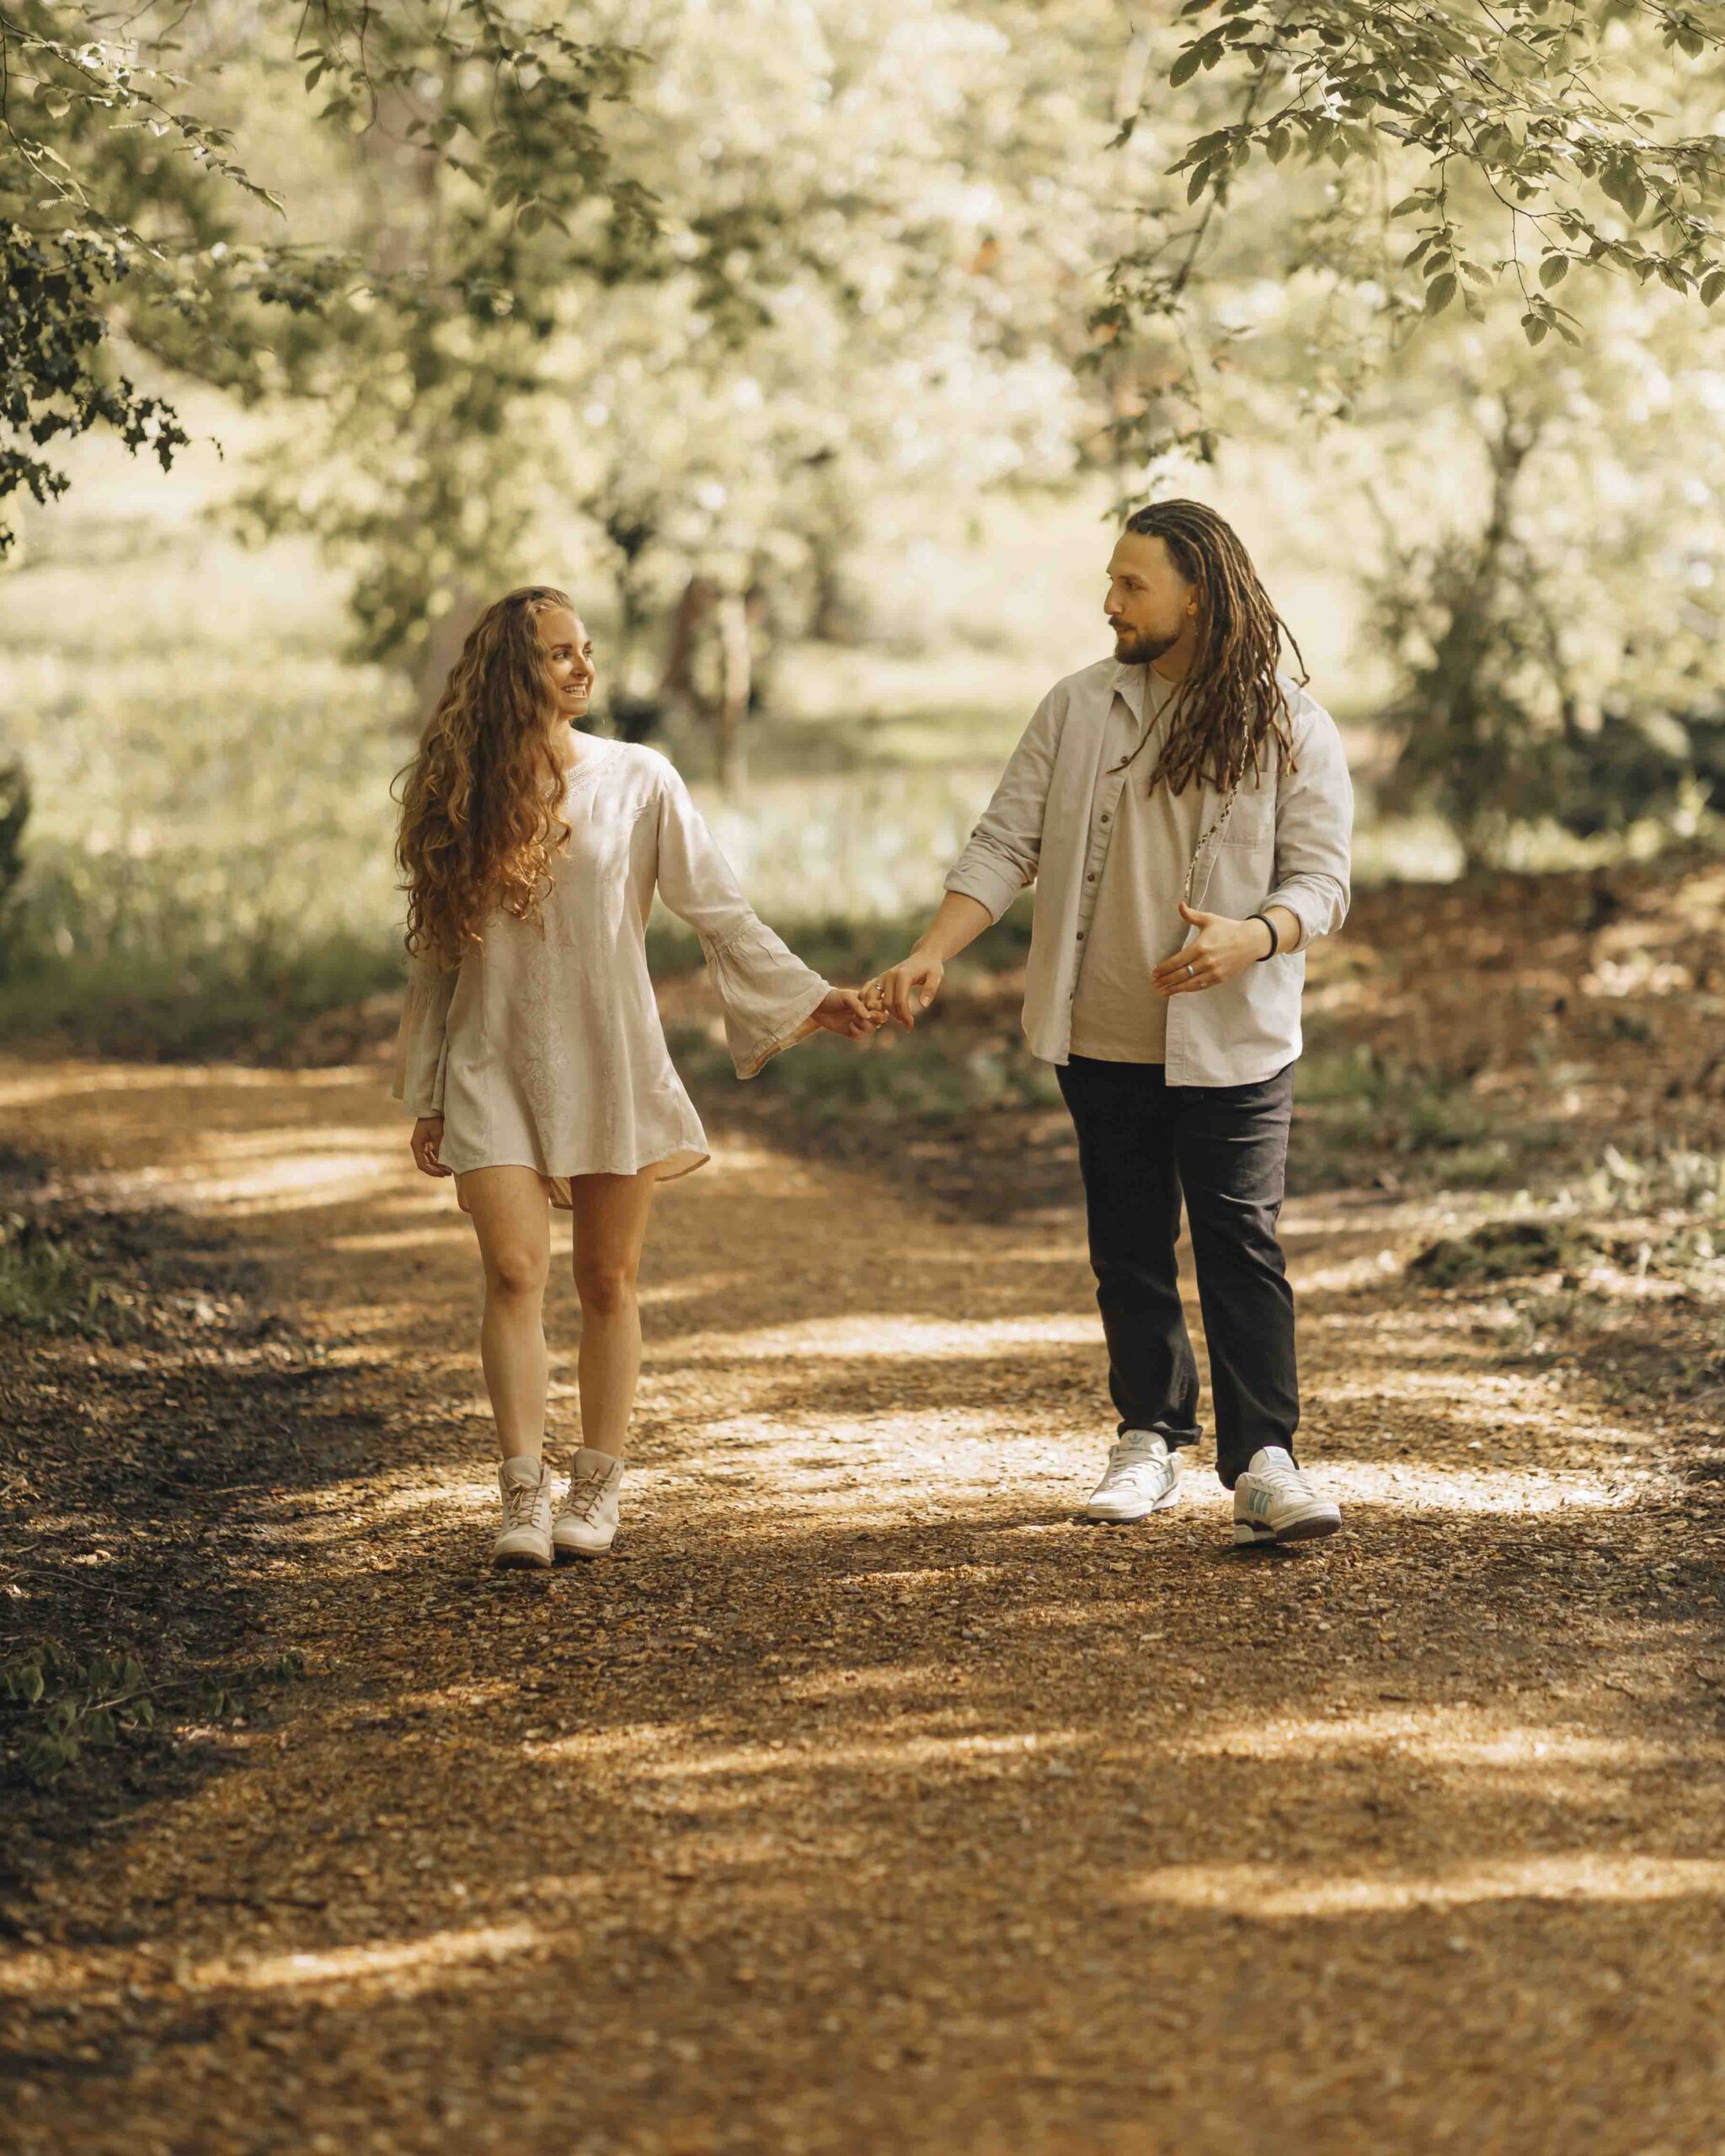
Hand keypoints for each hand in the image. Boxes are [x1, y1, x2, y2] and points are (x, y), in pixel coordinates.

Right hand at [411, 1115, 451, 1175]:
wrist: (433, 1108)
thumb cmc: (434, 1119)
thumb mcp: (437, 1134)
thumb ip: (439, 1149)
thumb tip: (443, 1163)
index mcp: (416, 1145)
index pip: (422, 1164)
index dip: (431, 1171)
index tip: (441, 1175)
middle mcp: (418, 1146)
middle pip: (425, 1163)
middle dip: (436, 1170)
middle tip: (447, 1174)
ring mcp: (422, 1144)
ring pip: (429, 1160)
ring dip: (437, 1165)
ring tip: (448, 1170)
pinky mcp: (428, 1142)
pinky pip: (432, 1154)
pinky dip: (438, 1159)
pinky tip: (446, 1162)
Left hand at [811, 987, 883, 1040]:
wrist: (816, 1004)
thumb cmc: (833, 996)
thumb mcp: (846, 996)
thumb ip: (858, 1005)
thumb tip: (868, 1016)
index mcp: (867, 1001)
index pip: (882, 1007)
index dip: (880, 1009)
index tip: (871, 1007)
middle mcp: (864, 1012)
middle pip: (880, 1020)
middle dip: (875, 1019)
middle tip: (866, 1016)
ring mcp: (857, 1022)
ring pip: (871, 1029)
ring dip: (865, 1026)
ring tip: (854, 1020)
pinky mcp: (849, 1031)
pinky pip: (860, 1036)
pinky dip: (857, 1033)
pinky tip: (850, 1026)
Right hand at [873, 952, 944, 1028]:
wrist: (922, 957)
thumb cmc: (931, 968)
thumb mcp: (936, 976)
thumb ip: (930, 989)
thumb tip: (923, 1005)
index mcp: (902, 975)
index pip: (899, 1002)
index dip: (905, 1017)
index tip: (910, 1027)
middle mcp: (888, 976)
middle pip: (887, 1004)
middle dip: (896, 1017)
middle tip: (907, 1024)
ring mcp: (881, 977)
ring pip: (873, 1000)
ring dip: (880, 1012)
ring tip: (894, 1018)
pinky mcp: (877, 980)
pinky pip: (867, 995)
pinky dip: (870, 1005)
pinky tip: (882, 1013)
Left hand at [1151, 903, 1271, 996]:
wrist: (1251, 941)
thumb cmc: (1228, 929)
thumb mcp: (1210, 919)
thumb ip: (1192, 915)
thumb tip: (1180, 905)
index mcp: (1201, 947)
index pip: (1177, 961)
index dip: (1164, 968)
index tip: (1155, 972)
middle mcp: (1206, 961)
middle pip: (1180, 974)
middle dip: (1165, 980)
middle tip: (1155, 983)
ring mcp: (1213, 972)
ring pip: (1189, 984)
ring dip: (1174, 989)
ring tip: (1162, 991)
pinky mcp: (1220, 978)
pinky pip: (1201, 986)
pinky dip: (1189, 989)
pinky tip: (1180, 990)